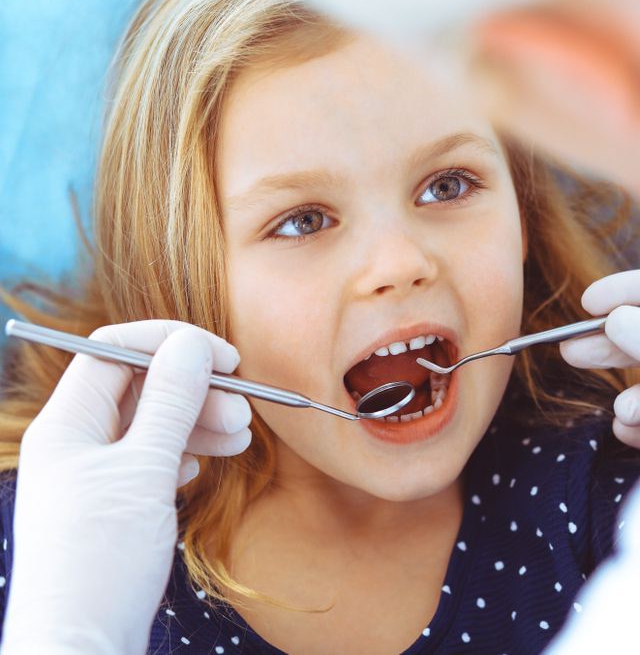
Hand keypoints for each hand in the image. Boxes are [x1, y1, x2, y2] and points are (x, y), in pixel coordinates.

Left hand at [2, 321, 251, 654]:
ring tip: (240, 440)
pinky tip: (208, 464)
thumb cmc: (100, 560)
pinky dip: (188, 452)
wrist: (81, 644)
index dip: (171, 344)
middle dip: (196, 390)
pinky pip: (155, 458)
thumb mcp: (144, 472)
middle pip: (140, 386)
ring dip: (200, 422)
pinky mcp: (115, 502)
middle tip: (243, 412)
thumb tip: (193, 344)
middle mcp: (77, 441)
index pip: (114, 350)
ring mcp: (96, 473)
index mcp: (66, 423)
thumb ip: (171, 403)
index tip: (225, 357)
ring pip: (153, 423)